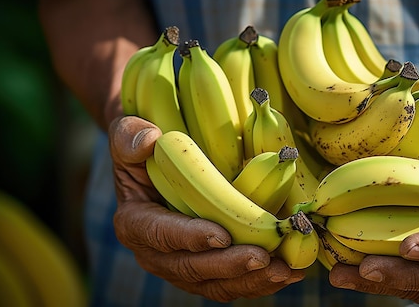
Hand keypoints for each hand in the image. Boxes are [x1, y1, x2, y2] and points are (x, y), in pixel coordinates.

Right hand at [108, 116, 303, 301]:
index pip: (161, 235)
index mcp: (136, 223)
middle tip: (264, 258)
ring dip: (252, 280)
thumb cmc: (146, 146)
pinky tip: (290, 272)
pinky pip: (233, 283)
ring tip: (286, 271)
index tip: (221, 236)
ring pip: (217, 283)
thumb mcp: (128, 134)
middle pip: (192, 268)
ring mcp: (183, 264)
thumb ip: (128, 136)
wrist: (161, 162)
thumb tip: (147, 140)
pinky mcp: (208, 269)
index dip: (190, 238)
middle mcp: (156, 253)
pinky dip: (262, 281)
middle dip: (230, 266)